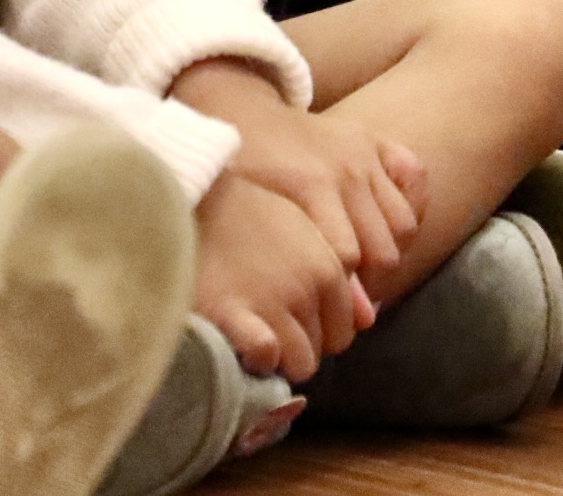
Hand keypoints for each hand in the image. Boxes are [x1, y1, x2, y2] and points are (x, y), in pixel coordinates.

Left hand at [173, 59, 425, 284]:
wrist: (237, 110)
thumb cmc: (239, 173)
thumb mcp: (257, 218)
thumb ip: (301, 263)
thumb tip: (345, 312)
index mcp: (314, 185)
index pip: (350, 258)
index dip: (347, 293)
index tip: (337, 307)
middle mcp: (349, 168)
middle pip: (384, 248)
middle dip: (371, 282)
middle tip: (353, 296)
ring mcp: (365, 152)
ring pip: (404, 222)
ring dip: (392, 252)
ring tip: (369, 269)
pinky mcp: (375, 140)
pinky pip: (414, 175)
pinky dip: (412, 202)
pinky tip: (390, 223)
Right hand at [193, 172, 368, 382]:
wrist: (193, 199)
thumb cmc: (247, 216)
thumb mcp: (302, 233)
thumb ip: (337, 273)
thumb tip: (369, 319)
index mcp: (330, 265)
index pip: (345, 326)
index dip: (320, 331)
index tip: (293, 322)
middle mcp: (310, 284)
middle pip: (329, 346)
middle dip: (305, 345)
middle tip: (273, 331)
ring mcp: (275, 300)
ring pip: (302, 363)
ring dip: (283, 358)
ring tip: (257, 336)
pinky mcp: (235, 313)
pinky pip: (267, 356)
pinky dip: (258, 359)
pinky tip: (242, 343)